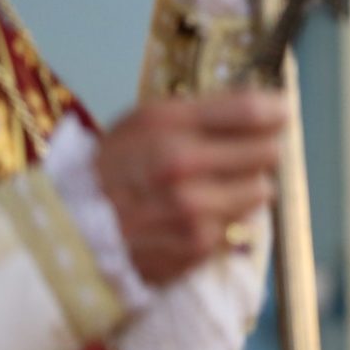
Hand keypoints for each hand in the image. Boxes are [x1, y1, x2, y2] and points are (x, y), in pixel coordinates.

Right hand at [95, 91, 288, 286]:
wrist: (70, 233)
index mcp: (165, 124)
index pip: (251, 110)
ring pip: (261, 190)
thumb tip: (268, 104)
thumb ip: (204, 111)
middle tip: (239, 155)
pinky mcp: (199, 244)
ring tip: (212, 189)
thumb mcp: (145, 124)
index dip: (275, 110)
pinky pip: (240, 224)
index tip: (280, 113)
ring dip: (246, 188)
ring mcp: (193, 207)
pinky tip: (195, 217)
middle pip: (268, 151)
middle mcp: (182, 163)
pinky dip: (226, 219)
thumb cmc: (113, 170)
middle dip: (259, 151)